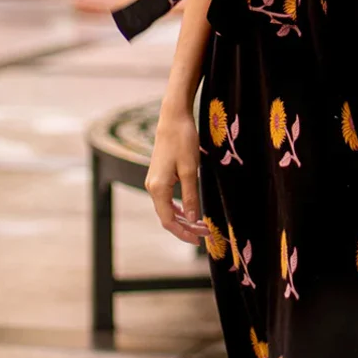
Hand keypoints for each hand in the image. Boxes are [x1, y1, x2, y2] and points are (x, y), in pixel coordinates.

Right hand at [145, 108, 209, 245]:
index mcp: (158, 188)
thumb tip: (192, 219)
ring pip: (166, 209)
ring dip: (183, 218)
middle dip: (186, 227)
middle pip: (167, 217)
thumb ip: (190, 195)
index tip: (200, 240)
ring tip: (201, 225)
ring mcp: (154, 181)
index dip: (184, 233)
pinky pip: (166, 199)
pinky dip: (178, 207)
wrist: (173, 117)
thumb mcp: (189, 169)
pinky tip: (189, 210)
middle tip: (206, 233)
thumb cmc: (182, 140)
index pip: (169, 221)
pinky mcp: (158, 175)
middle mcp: (152, 187)